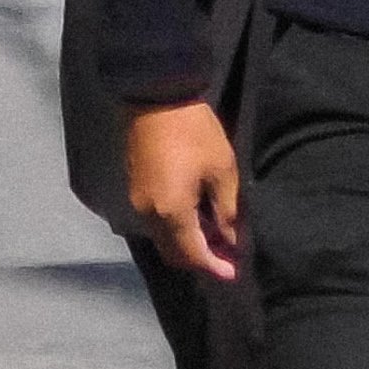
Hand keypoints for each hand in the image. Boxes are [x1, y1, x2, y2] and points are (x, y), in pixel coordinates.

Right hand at [127, 100, 242, 280]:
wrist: (155, 96)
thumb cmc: (194, 132)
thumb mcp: (222, 170)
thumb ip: (227, 211)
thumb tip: (231, 240)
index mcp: (171, 213)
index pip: (192, 255)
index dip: (214, 267)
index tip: (234, 273)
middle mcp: (148, 215)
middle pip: (173, 253)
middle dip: (200, 259)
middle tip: (226, 255)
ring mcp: (137, 201)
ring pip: (162, 238)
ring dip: (186, 243)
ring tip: (214, 235)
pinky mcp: (134, 188)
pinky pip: (154, 222)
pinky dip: (174, 228)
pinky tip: (194, 217)